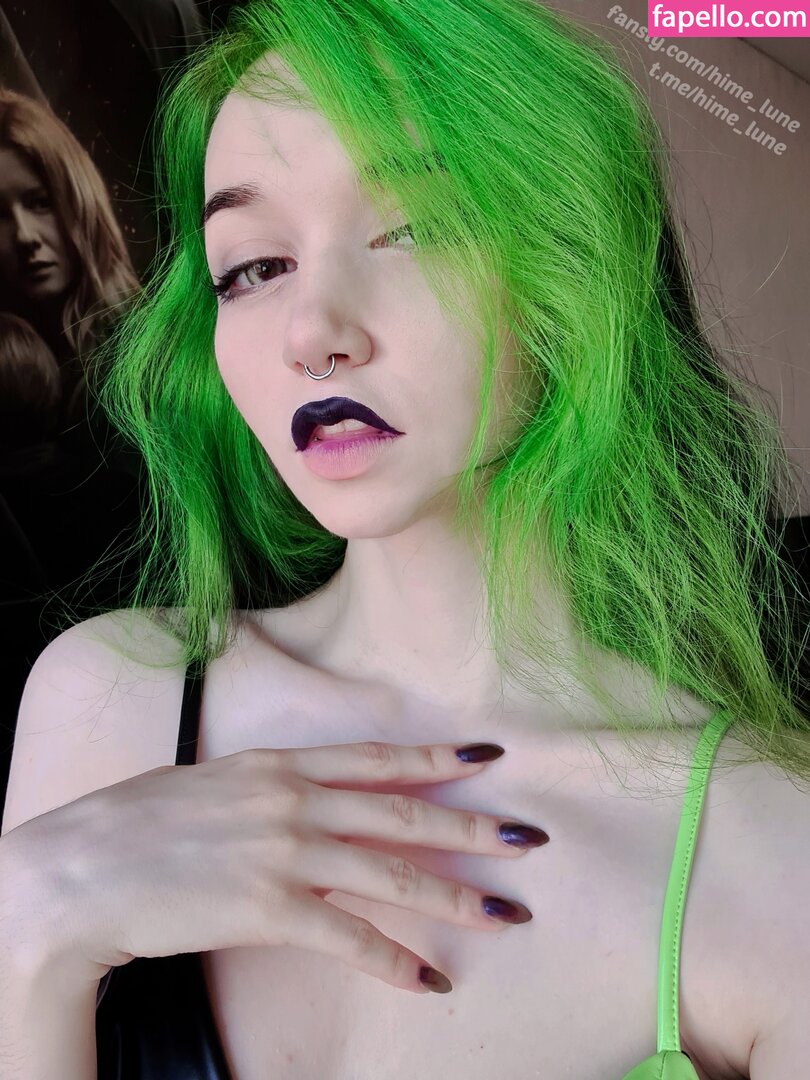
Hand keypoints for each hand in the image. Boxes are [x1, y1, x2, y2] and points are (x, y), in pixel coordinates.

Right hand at [5, 741, 547, 993]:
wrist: (79, 869)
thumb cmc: (138, 824)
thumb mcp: (212, 783)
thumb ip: (268, 788)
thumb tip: (308, 796)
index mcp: (278, 764)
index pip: (377, 758)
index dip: (437, 758)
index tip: (488, 758)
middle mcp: (292, 800)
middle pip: (403, 813)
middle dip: (473, 827)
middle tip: (530, 838)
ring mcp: (283, 851)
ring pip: (392, 874)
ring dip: (456, 896)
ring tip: (506, 912)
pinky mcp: (267, 907)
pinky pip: (348, 936)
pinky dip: (394, 960)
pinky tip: (429, 979)